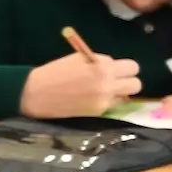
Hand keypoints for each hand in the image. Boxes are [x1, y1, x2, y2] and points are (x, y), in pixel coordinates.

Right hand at [19, 51, 142, 118]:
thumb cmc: (56, 71)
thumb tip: (115, 66)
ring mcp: (104, 101)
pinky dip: (108, 101)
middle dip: (128, 81)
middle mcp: (108, 86)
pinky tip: (94, 97)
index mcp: (103, 68)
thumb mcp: (80, 59)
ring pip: (126, 97)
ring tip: (104, 89)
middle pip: (136, 84)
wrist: (35, 93)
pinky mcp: (97, 112)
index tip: (117, 68)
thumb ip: (101, 62)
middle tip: (116, 79)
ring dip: (119, 93)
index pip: (133, 67)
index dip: (126, 68)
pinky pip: (113, 105)